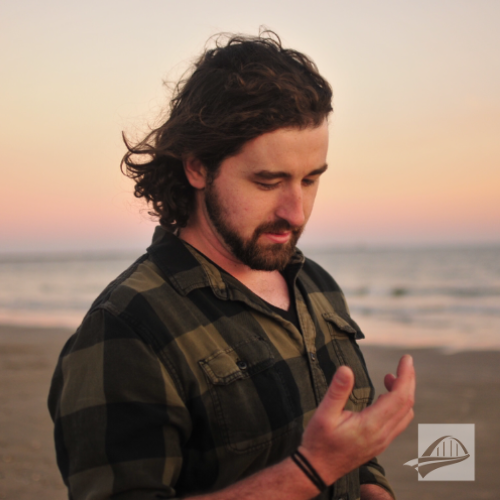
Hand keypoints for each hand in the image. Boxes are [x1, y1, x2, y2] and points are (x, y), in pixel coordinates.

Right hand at [299, 355, 414, 484]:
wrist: (317, 470)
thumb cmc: (318, 442)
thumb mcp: (323, 414)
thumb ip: (337, 391)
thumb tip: (346, 369)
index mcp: (371, 425)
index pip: (399, 397)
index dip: (405, 376)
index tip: (406, 359)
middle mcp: (382, 435)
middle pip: (407, 404)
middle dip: (408, 381)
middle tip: (405, 362)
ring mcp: (382, 441)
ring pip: (405, 415)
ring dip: (404, 393)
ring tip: (391, 377)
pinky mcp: (379, 444)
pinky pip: (398, 422)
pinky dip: (399, 405)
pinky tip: (384, 397)